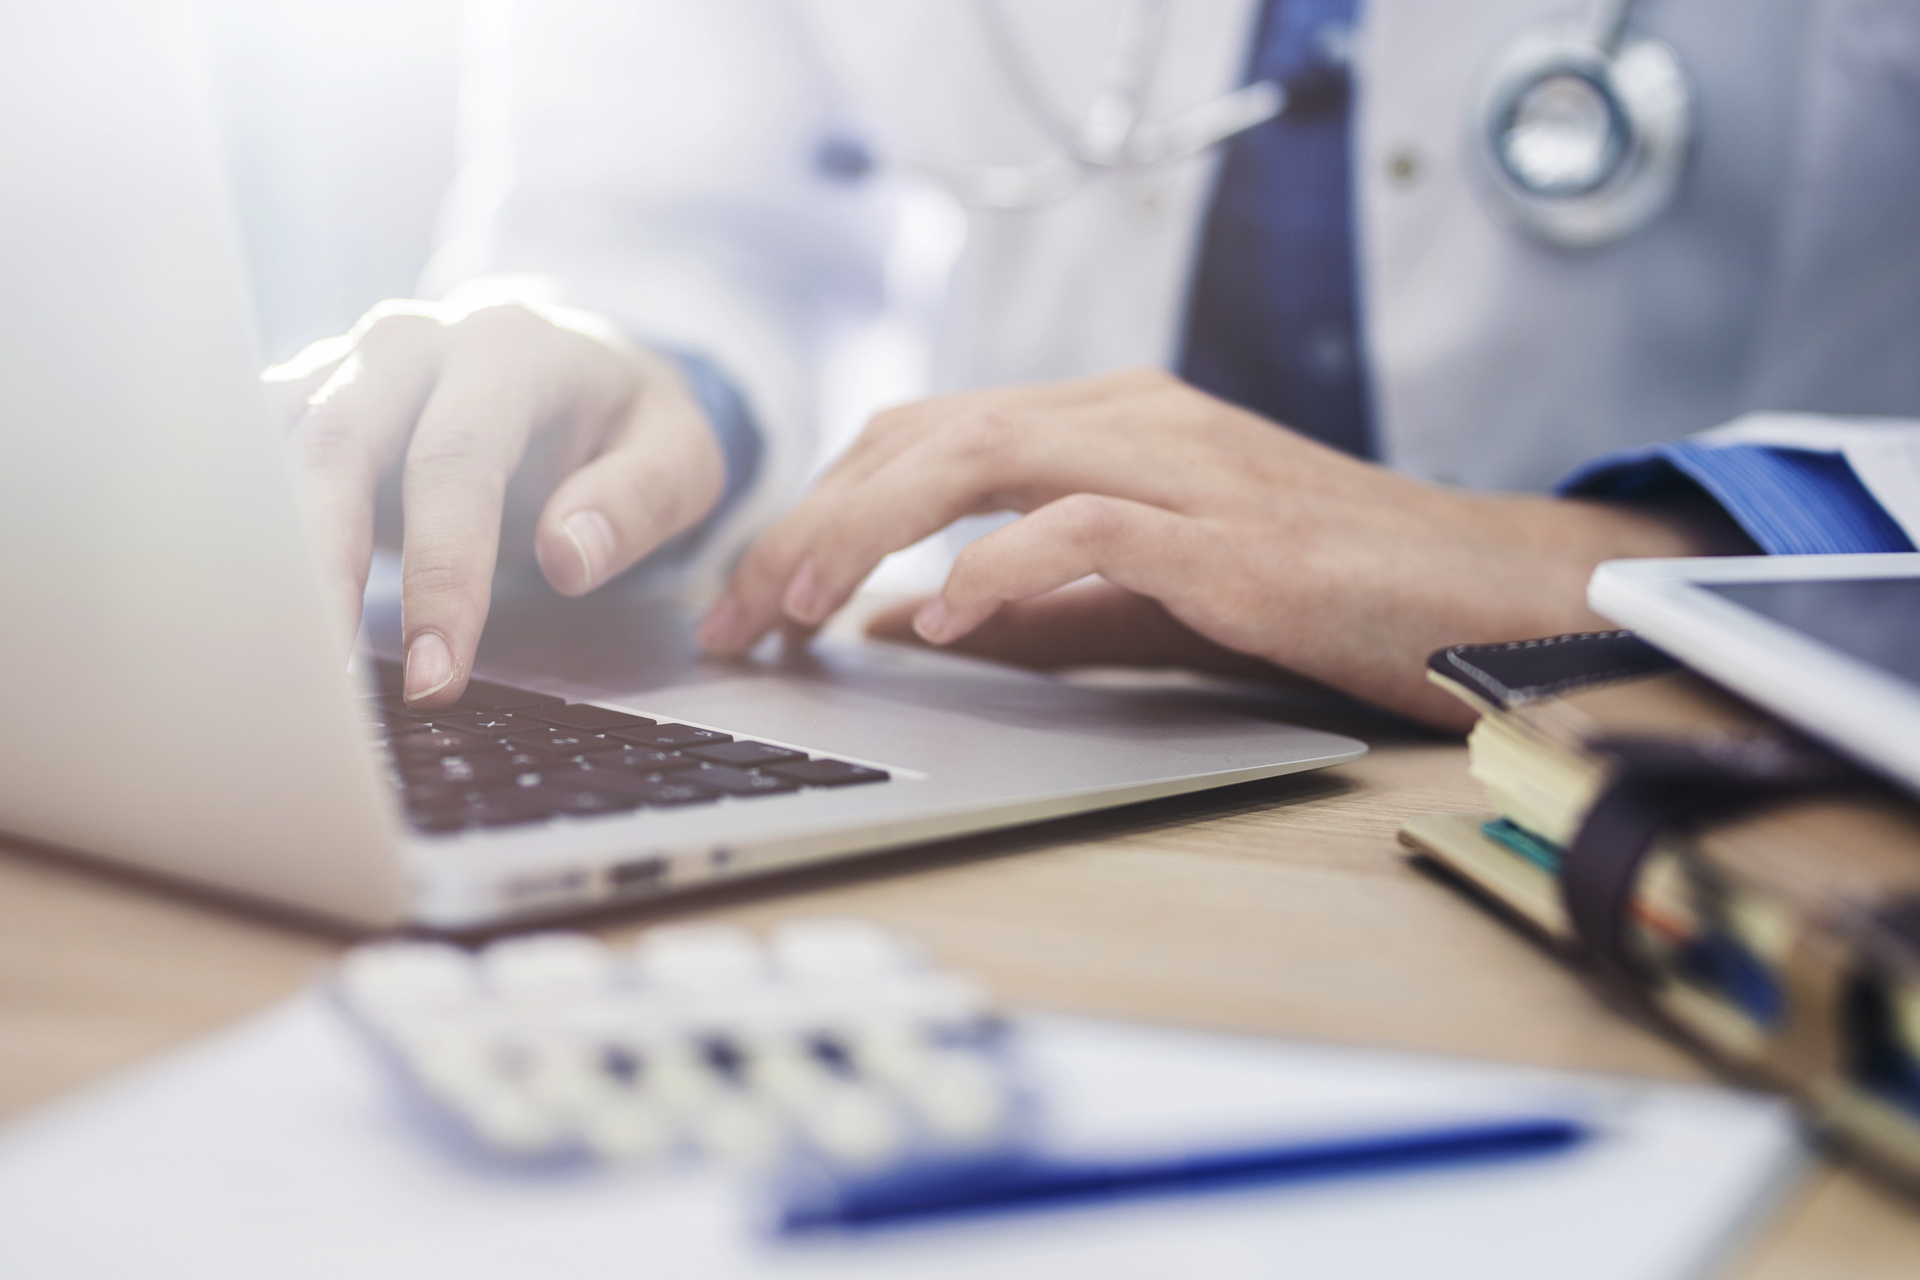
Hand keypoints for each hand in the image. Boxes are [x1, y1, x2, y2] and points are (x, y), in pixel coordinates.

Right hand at [266, 296, 724, 707]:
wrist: (581, 359)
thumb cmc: (628, 421)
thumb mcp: (680, 455)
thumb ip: (636, 502)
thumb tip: (566, 558)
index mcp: (511, 347)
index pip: (457, 460)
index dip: (443, 572)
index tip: (438, 674)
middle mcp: (415, 342)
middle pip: (339, 443)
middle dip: (325, 567)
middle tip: (324, 680)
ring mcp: (352, 364)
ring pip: (279, 446)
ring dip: (267, 550)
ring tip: (269, 652)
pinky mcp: (314, 398)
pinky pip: (256, 452)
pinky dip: (245, 525)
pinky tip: (241, 600)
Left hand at [698, 369, 1740, 729]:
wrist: (1475, 595)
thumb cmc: (1316, 595)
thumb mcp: (1140, 598)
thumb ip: (1025, 608)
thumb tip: (896, 628)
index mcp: (1101, 425)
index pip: (919, 437)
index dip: (820, 507)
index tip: (751, 595)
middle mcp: (1126, 418)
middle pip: (922, 434)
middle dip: (808, 521)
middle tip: (736, 613)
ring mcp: (1178, 464)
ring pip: (979, 456)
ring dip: (866, 533)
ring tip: (795, 608)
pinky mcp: (1229, 533)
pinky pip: (1086, 526)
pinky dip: (999, 568)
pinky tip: (938, 622)